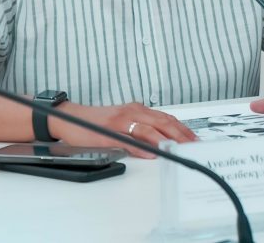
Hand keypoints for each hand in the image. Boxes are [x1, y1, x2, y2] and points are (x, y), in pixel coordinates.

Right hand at [50, 102, 196, 157]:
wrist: (69, 118)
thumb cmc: (96, 122)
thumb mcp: (124, 122)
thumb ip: (141, 128)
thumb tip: (160, 140)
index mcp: (137, 110)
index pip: (166, 118)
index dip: (182, 128)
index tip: (194, 138)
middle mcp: (131, 112)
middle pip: (162, 122)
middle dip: (180, 134)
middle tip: (192, 145)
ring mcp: (119, 122)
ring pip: (147, 129)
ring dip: (164, 140)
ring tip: (177, 148)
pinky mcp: (107, 133)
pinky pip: (126, 140)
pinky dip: (139, 147)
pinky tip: (150, 153)